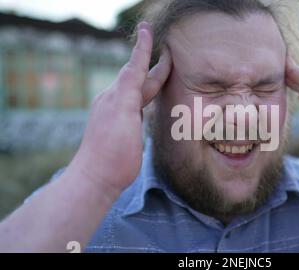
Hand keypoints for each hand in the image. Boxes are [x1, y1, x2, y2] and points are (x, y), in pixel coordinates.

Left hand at [69, 21, 171, 193]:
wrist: (97, 177)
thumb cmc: (112, 150)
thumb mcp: (122, 115)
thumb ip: (129, 89)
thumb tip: (134, 69)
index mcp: (118, 96)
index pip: (134, 67)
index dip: (142, 49)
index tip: (147, 29)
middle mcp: (117, 102)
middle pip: (139, 77)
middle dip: (152, 63)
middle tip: (167, 50)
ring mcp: (119, 115)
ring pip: (139, 91)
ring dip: (150, 78)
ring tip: (162, 70)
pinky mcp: (124, 129)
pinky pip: (137, 105)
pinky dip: (146, 96)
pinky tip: (149, 99)